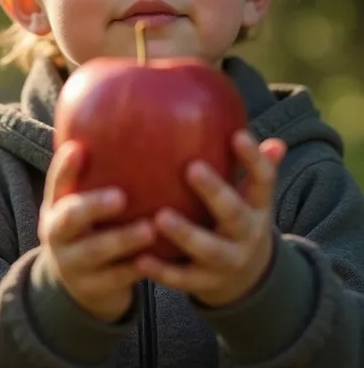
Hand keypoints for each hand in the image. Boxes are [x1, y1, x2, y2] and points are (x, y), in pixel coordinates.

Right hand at [38, 140, 155, 322]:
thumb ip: (100, 173)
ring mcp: (72, 264)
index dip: (64, 168)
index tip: (78, 149)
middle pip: (69, 219)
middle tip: (121, 196)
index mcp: (56, 206)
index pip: (56, 183)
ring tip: (150, 229)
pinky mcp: (92, 289)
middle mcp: (57, 234)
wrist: (81, 285)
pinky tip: (157, 258)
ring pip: (94, 252)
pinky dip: (135, 269)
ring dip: (122, 240)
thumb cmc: (93, 227)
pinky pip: (116, 279)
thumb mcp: (84, 202)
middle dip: (92, 206)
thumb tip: (126, 118)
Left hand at [134, 131, 286, 307]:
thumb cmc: (236, 214)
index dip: (253, 159)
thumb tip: (242, 121)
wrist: (246, 276)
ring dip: (185, 233)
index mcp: (257, 206)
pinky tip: (140, 257)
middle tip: (192, 168)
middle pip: (234, 214)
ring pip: (208, 249)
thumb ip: (247, 161)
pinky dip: (163, 271)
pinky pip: (183, 278)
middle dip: (215, 193)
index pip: (263, 180)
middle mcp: (247, 234)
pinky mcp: (205, 283)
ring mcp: (227, 261)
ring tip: (160, 216)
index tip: (238, 134)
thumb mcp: (250, 192)